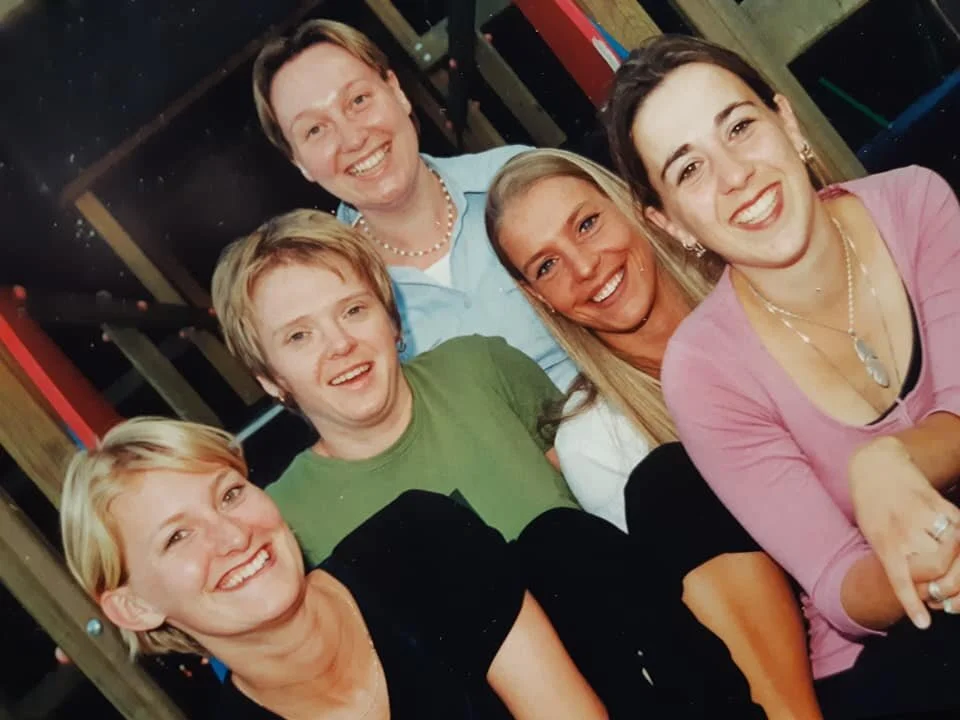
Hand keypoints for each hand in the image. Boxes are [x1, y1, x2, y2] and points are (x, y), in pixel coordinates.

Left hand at [850, 437, 959, 626]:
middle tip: (941, 598)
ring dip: (958, 574)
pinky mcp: (944, 506)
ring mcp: (927, 516)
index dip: (912, 602)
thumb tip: (921, 590)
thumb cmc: (872, 507)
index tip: (923, 624)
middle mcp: (905, 529)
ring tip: (953, 583)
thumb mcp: (871, 535)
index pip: (900, 577)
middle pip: (935, 568)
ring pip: (955, 553)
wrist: (877, 467)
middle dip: (942, 590)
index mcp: (883, 539)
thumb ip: (892, 560)